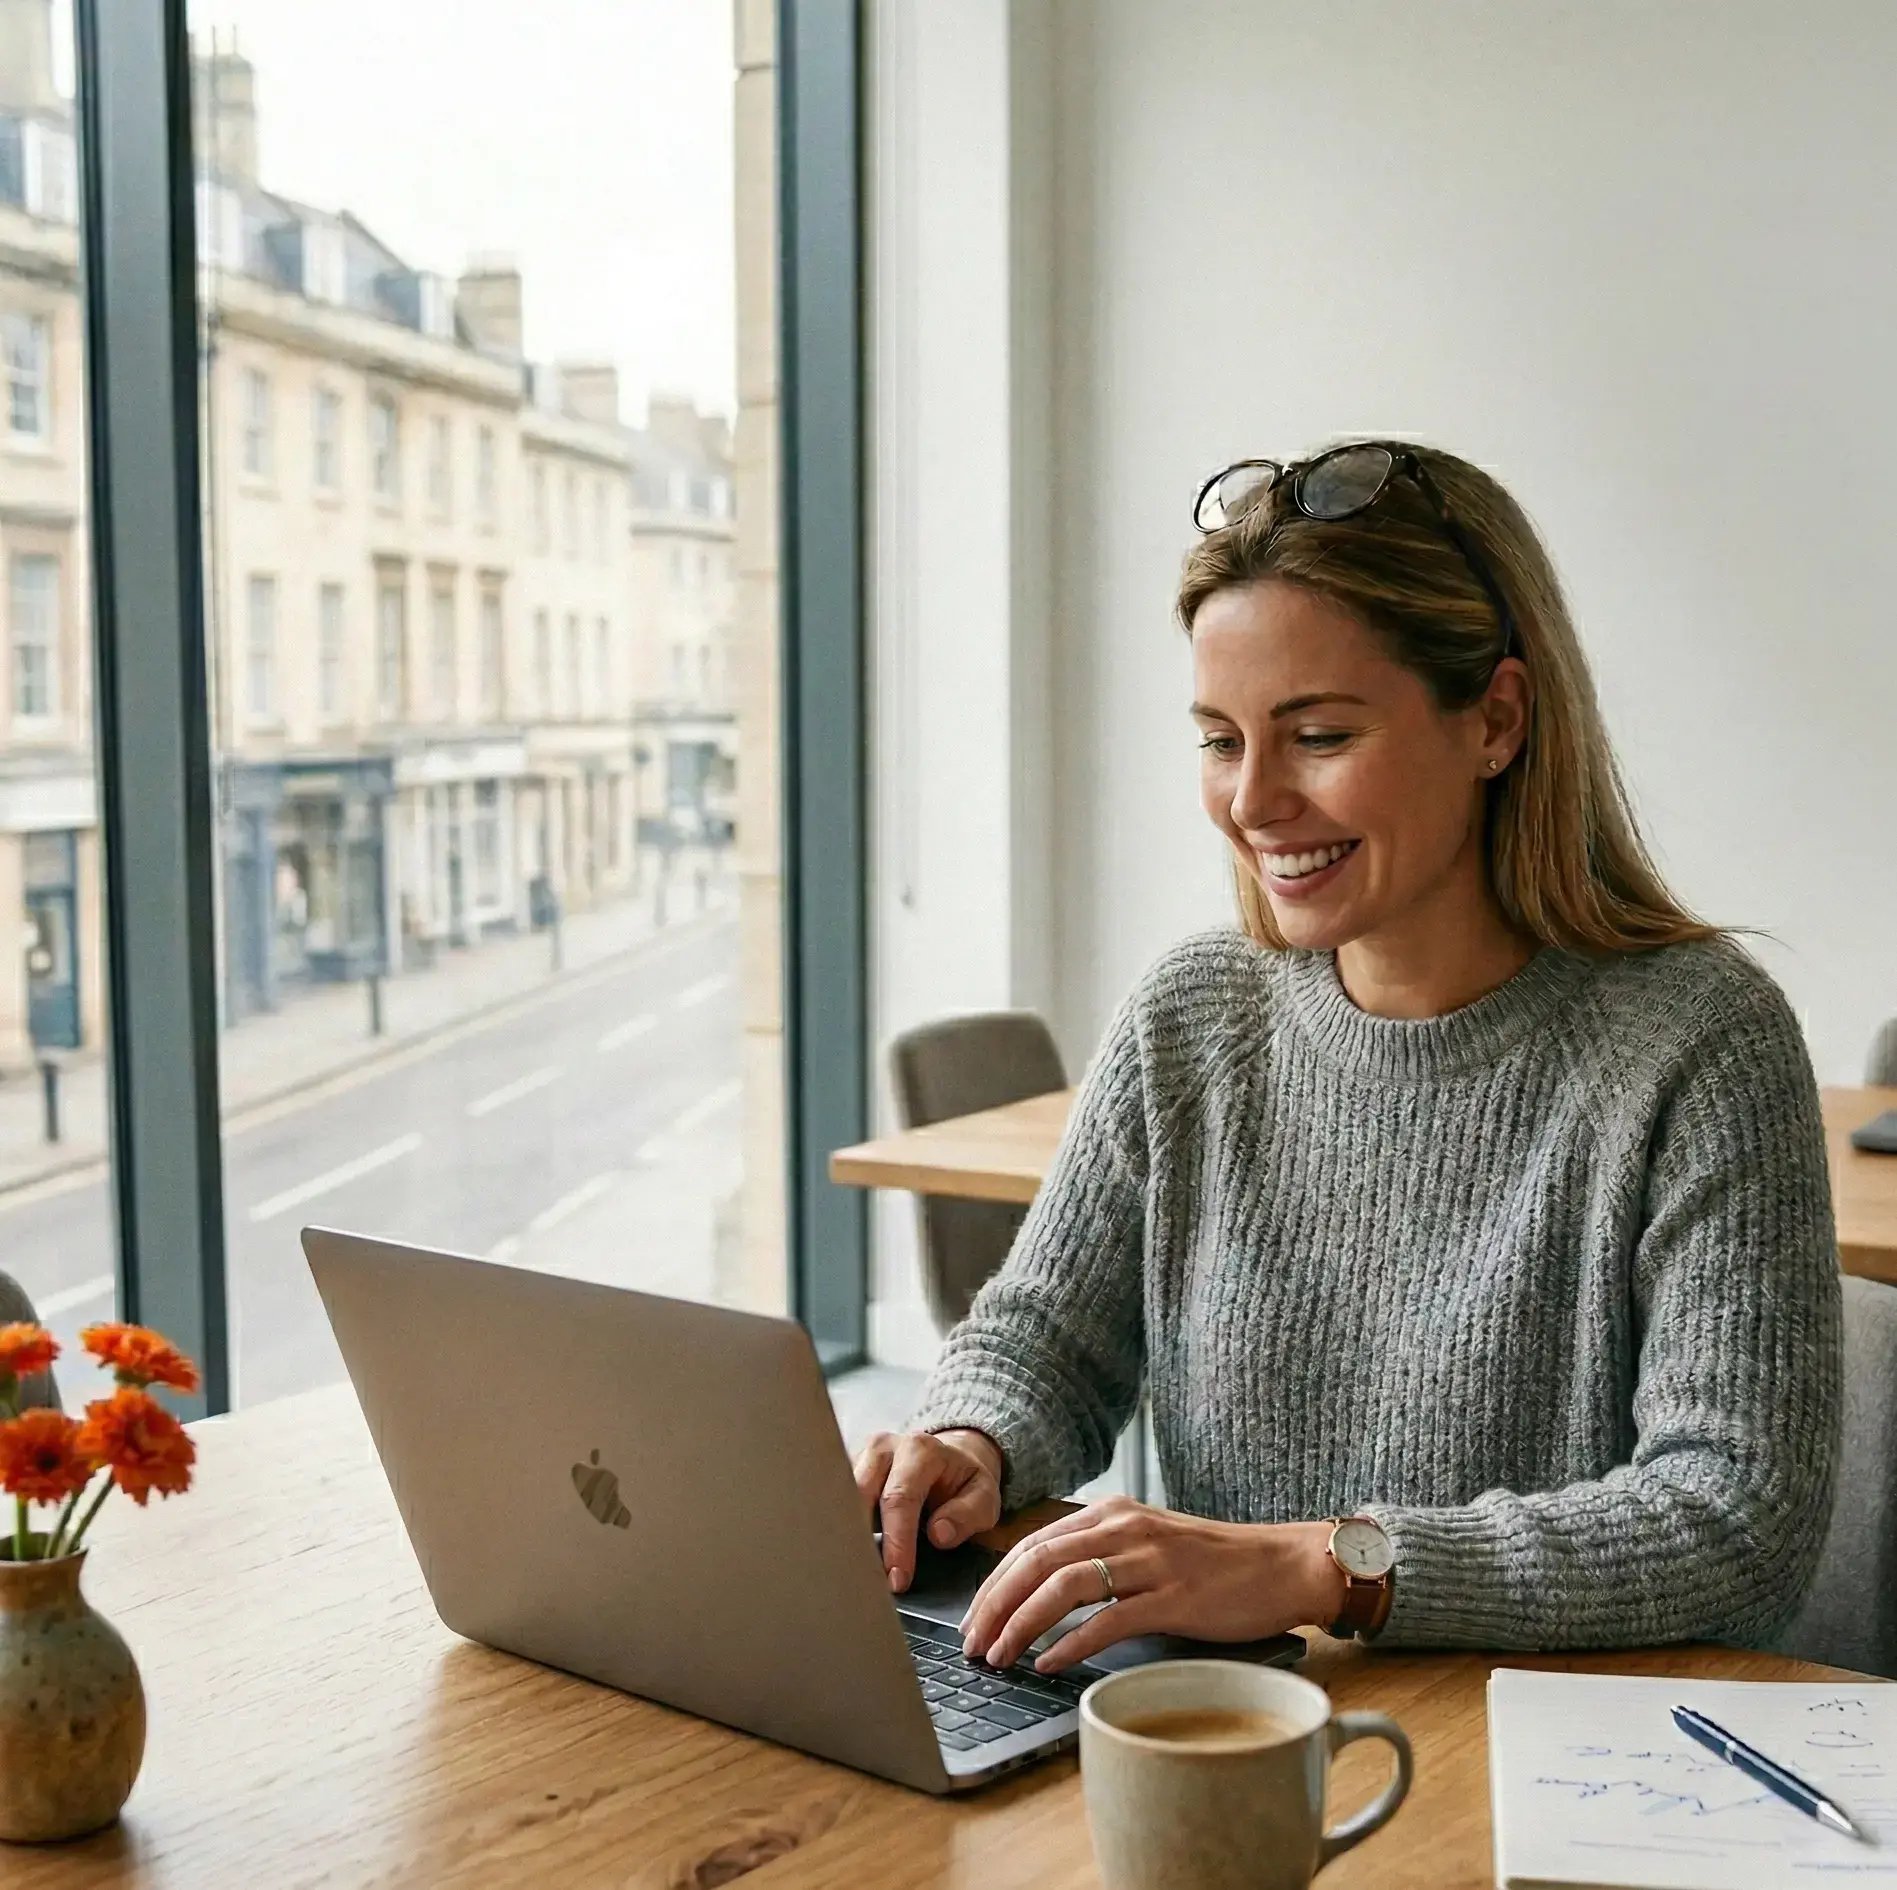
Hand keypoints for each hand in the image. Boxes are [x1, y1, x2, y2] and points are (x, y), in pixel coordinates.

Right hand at [853, 1427, 1003, 1594]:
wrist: (952, 1456)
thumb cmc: (965, 1482)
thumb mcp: (985, 1497)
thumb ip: (968, 1515)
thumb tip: (938, 1534)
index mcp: (920, 1450)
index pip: (899, 1498)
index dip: (896, 1542)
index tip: (897, 1580)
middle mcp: (884, 1448)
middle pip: (859, 1494)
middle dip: (861, 1541)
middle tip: (868, 1582)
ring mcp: (861, 1456)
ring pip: (840, 1496)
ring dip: (844, 1535)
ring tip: (853, 1572)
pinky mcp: (847, 1469)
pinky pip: (834, 1499)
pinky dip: (838, 1528)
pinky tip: (844, 1555)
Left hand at [960, 1497, 1346, 1672]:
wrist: (1282, 1563)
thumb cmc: (1214, 1562)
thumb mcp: (1148, 1541)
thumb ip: (1102, 1553)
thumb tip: (1042, 1589)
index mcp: (1112, 1513)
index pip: (1032, 1543)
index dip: (994, 1582)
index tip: (974, 1618)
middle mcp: (1124, 1527)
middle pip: (1036, 1561)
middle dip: (995, 1604)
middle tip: (973, 1643)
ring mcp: (1148, 1561)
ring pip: (1063, 1586)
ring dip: (1022, 1624)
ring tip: (1000, 1656)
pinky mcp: (1173, 1597)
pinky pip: (1108, 1620)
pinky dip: (1071, 1644)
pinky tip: (1049, 1664)